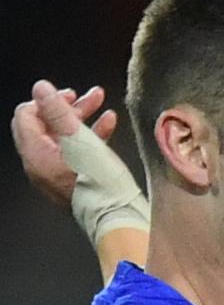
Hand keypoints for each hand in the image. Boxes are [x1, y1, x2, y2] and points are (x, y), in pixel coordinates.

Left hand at [11, 80, 116, 207]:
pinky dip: (90, 136)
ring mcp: (56, 174)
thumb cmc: (99, 182)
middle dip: (68, 107)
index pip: (26, 115)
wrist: (116, 215)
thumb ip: (57, 111)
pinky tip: (108, 126)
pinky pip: (75, 152)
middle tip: (86, 97)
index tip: (69, 95)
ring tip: (102, 106)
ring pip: (63, 137)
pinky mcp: (73, 180)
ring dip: (82, 119)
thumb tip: (41, 89)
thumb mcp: (78, 139)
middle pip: (45, 125)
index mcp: (36, 154)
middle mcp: (40, 165)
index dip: (47, 100)